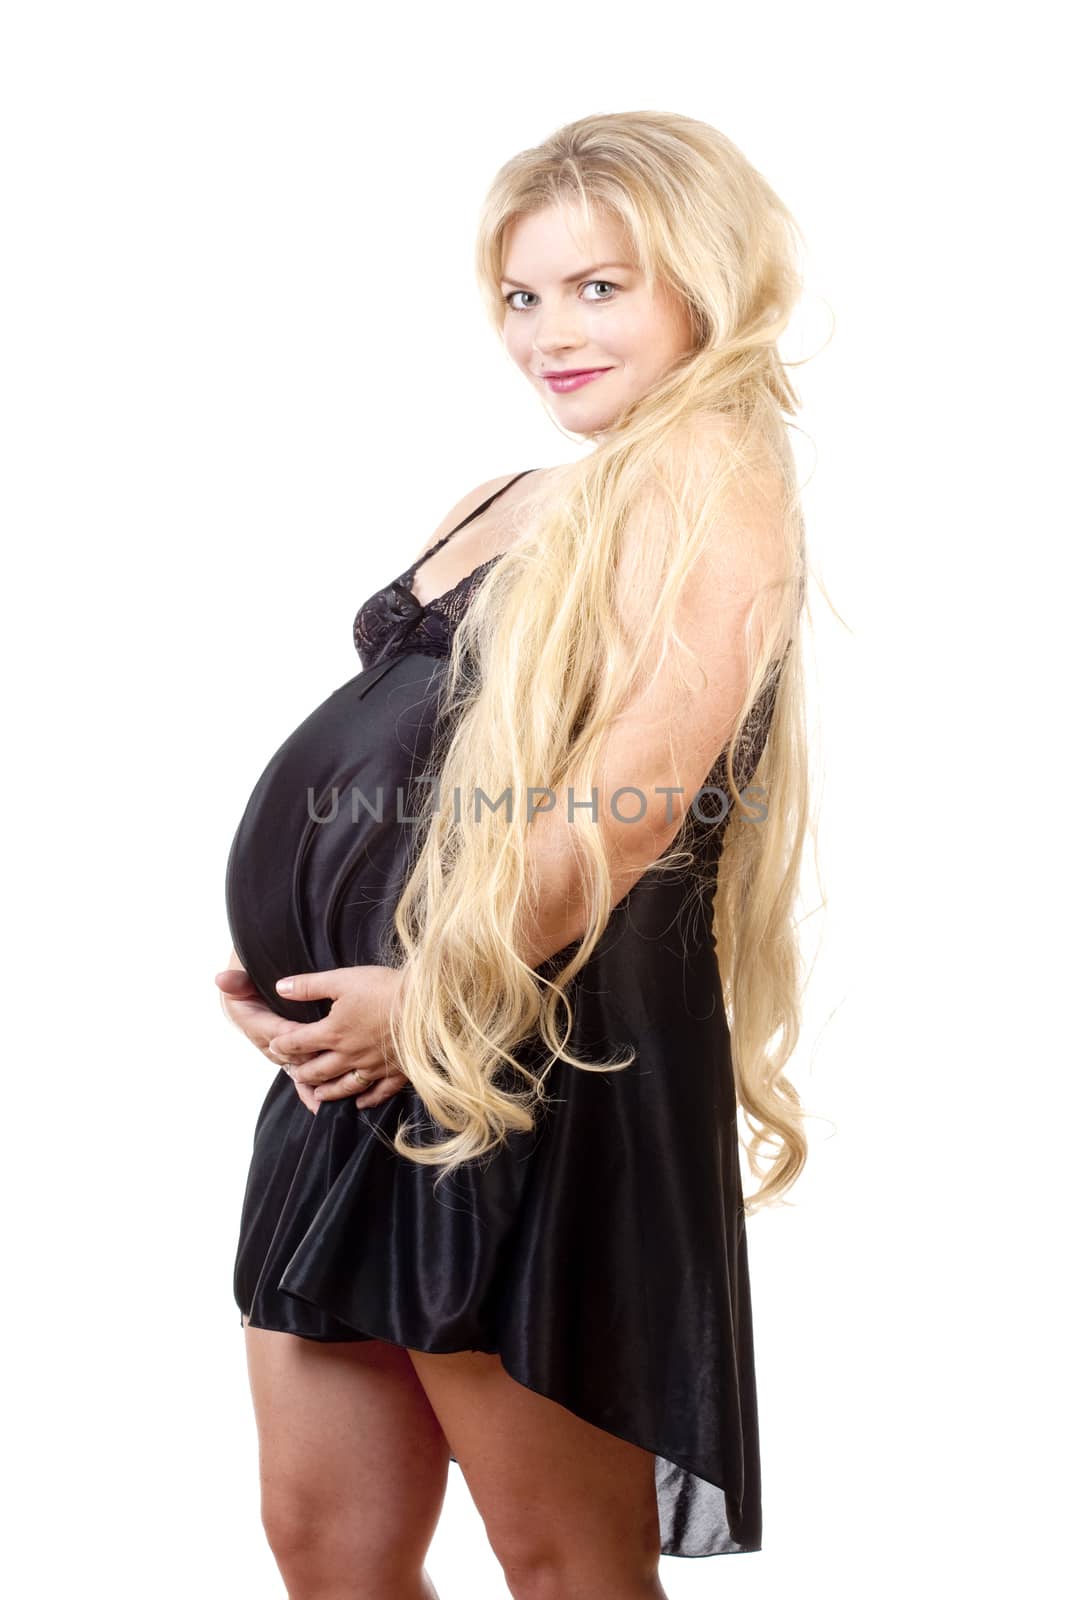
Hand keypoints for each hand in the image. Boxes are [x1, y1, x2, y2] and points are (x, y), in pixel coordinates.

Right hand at [215, 964, 325, 1115]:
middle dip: (308, 1058)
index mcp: (252, 1021)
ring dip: (310, 1079)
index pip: (274, 1031)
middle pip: (288, 1053)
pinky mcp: (289, 1058)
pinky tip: (320, 1106)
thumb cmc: (251, 982)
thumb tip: (221, 979)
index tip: (313, 1034)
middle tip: (331, 1061)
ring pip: (294, 1068)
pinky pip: (298, 1077)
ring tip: (327, 1094)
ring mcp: (277, 1052)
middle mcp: (264, 1041)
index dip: (292, 1034)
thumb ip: (237, 980)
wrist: (251, 991)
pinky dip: (308, 1091)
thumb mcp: (243, 978)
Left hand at [265, 965, 410, 1109]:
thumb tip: (279, 987)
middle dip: (302, 1072)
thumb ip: (308, 985)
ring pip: (343, 1086)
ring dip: (327, 1091)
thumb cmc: (384, 988)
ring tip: (317, 1095)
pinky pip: (378, 1093)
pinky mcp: (395, 1072)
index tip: (274, 1046)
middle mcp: (349, 1055)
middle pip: (318, 1070)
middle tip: (294, 1074)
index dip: (283, 1045)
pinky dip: (366, 1100)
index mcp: (333, 1032)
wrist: (425, 1006)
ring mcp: (372, 1067)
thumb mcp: (342, 979)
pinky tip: (360, 1103)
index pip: (299, 1043)